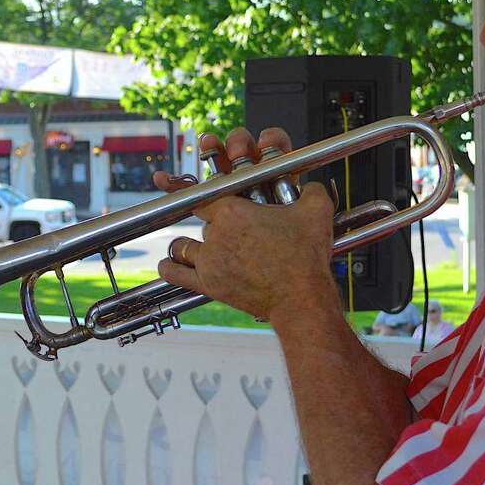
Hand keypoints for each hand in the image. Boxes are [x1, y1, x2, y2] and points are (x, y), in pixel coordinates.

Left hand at [157, 127, 338, 322]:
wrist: (301, 297)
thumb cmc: (306, 256)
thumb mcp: (316, 211)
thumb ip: (312, 190)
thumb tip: (312, 186)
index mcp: (233, 210)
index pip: (207, 193)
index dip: (209, 195)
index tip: (211, 196)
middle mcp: (215, 233)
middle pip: (203, 222)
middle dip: (215, 225)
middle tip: (235, 233)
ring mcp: (209, 260)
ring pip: (184, 246)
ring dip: (190, 246)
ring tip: (204, 249)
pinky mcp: (207, 284)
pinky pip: (175, 272)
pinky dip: (170, 266)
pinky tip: (168, 263)